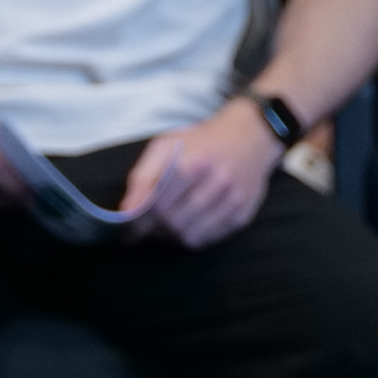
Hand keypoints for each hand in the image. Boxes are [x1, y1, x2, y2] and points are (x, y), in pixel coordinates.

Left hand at [120, 101, 284, 248]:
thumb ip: (144, 176)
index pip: (156, 205)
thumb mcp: (166, 145)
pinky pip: (209, 240)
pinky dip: (191, 239)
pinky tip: (183, 227)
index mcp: (192, 163)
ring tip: (161, 229)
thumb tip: (127, 211)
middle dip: (152, 232)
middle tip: (142, 231)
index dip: (137, 223)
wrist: (250, 137)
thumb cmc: (201, 141)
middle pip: (173, 223)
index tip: (126, 231)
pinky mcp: (242, 216)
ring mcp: (232, 202)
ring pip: (190, 237)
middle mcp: (216, 183)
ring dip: (169, 239)